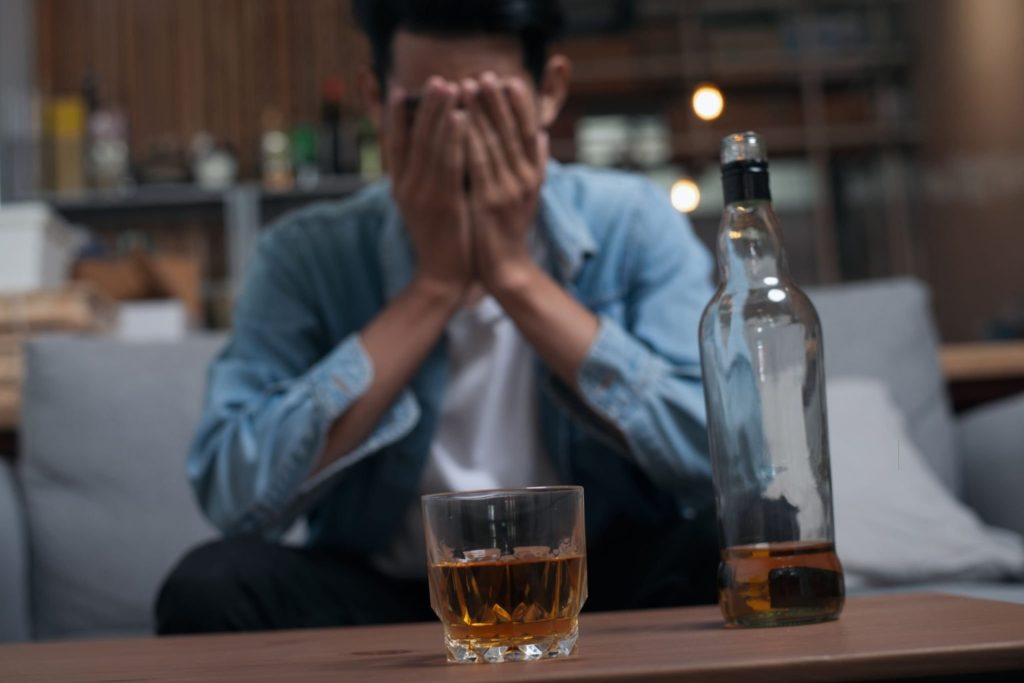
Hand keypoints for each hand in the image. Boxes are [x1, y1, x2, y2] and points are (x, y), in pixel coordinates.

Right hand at [386, 78, 472, 300]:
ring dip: (440, 113)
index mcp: (400, 187)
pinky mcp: (444, 204)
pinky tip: (463, 118)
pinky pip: (450, 164)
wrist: (442, 278)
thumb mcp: (425, 206)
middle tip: (435, 78)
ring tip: (450, 85)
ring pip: (431, 146)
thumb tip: (435, 150)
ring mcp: (424, 195)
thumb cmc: (441, 240)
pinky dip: (455, 138)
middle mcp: (407, 187)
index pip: (393, 144)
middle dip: (424, 106)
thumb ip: (426, 179)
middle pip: (413, 138)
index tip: (398, 88)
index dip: (394, 115)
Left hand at [463, 73, 548, 293]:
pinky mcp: (489, 202)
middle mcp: (525, 180)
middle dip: (497, 101)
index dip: (520, 106)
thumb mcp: (529, 196)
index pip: (530, 132)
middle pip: (512, 132)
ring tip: (466, 86)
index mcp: (534, 176)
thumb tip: (543, 136)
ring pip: (493, 143)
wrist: (506, 269)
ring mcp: (508, 190)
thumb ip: (537, 165)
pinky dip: (468, 139)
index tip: (509, 80)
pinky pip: (477, 164)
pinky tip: (456, 121)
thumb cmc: (510, 231)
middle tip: (485, 74)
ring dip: (480, 112)